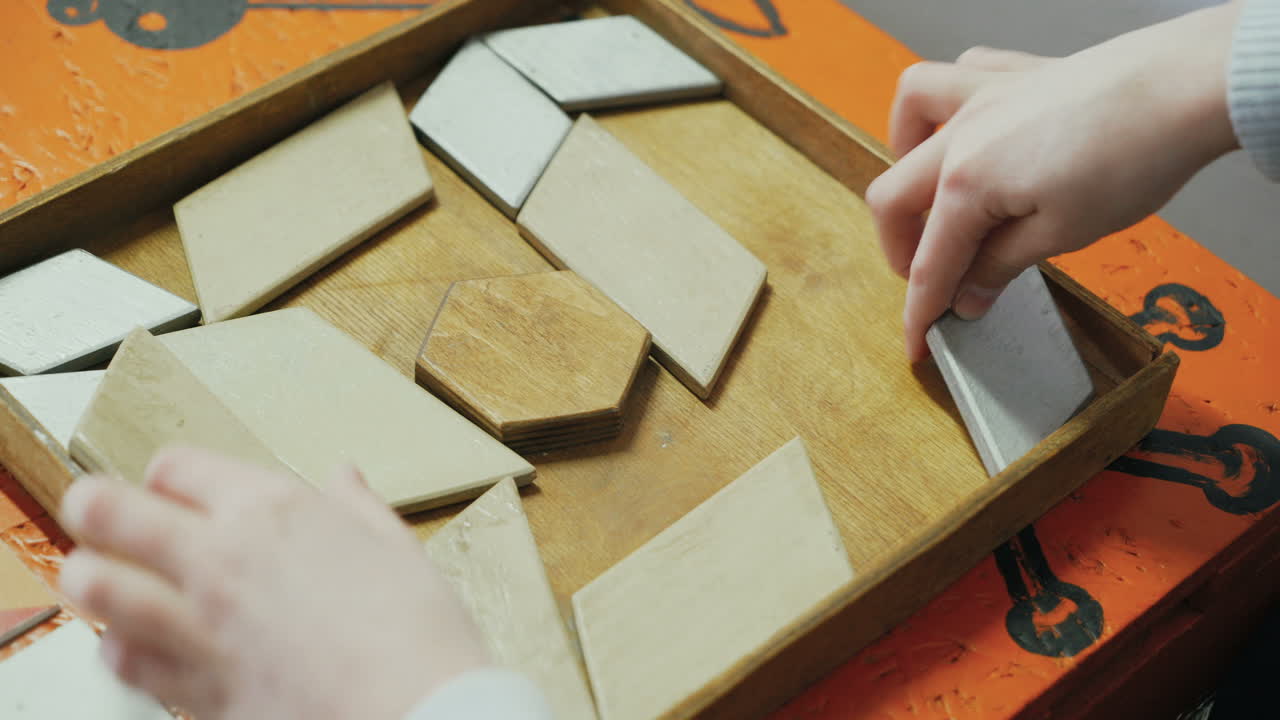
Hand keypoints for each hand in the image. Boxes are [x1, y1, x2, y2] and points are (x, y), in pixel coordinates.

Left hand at [57, 448, 486, 719]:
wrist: (417, 714)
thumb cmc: (417, 636)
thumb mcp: (398, 550)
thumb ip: (359, 509)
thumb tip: (345, 480)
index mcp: (275, 511)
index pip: (179, 467)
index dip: (166, 474)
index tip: (168, 486)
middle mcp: (224, 559)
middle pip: (114, 513)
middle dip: (96, 507)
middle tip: (93, 511)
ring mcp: (201, 625)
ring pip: (103, 588)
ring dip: (93, 578)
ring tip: (96, 577)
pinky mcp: (195, 687)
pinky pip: (128, 662)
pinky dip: (120, 650)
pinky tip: (130, 645)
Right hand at [866, 3, 1240, 361]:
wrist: (1186, 87)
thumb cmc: (1133, 157)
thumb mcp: (1063, 233)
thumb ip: (1001, 265)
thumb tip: (968, 294)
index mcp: (966, 182)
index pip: (929, 263)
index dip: (919, 311)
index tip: (918, 345)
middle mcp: (961, 135)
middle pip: (895, 198)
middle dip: (900, 250)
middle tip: (929, 284)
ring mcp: (983, 96)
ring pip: (909, 118)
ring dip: (904, 162)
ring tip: (926, 196)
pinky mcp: (1015, 73)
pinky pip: (956, 75)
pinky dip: (945, 107)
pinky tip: (963, 130)